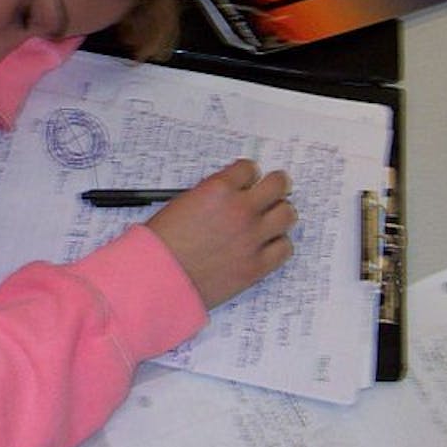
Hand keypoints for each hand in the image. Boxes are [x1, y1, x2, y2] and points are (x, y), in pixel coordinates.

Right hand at [145, 159, 294, 308]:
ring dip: (279, 213)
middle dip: (276, 185)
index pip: (250, 169)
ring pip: (288, 214)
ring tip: (272, 218)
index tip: (249, 179)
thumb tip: (230, 194)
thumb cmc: (162, 243)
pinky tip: (267, 244)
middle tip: (274, 189)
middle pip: (278, 185)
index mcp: (219, 189)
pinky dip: (278, 244)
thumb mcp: (183, 203)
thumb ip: (211, 194)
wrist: (158, 277)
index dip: (249, 174)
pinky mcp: (257, 265)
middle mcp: (240, 209)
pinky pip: (285, 247)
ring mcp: (252, 238)